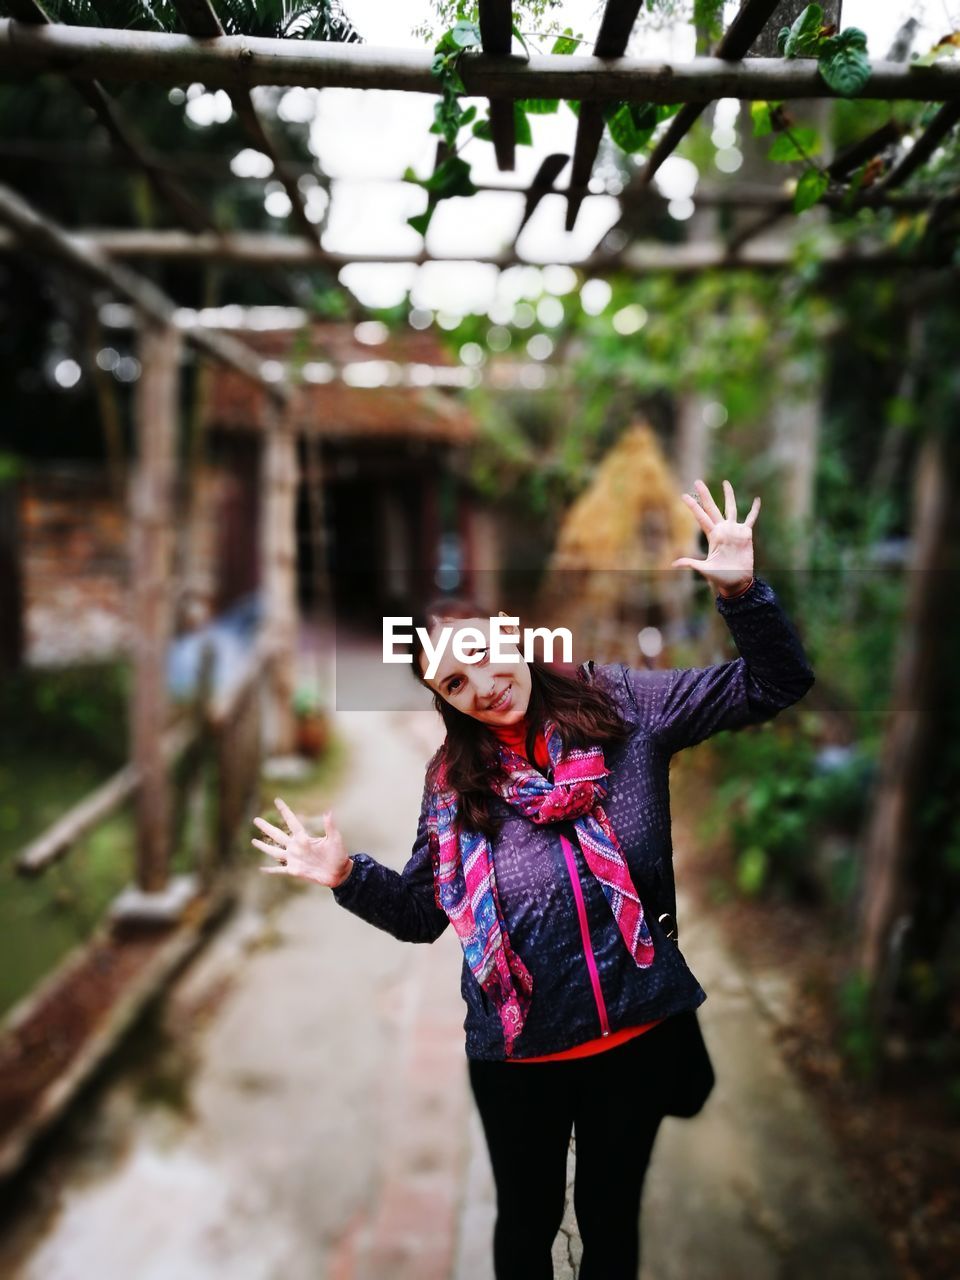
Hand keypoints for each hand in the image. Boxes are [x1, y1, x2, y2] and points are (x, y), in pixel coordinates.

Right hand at [252, 797, 351, 887]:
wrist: (339, 873)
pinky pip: (279, 870)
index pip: (292, 822)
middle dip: (266, 828)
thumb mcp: (335, 839)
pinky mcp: (294, 870)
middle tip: (255, 819)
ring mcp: (293, 859)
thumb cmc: (339, 855)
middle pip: (277, 835)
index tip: (277, 800)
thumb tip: (329, 811)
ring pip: (274, 851)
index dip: (284, 811)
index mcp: (304, 838)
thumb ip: (330, 826)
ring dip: (264, 846)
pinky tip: (261, 869)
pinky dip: (270, 870)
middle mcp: (296, 847)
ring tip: (253, 841)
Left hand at [671, 479, 758, 596]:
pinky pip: (751, 519)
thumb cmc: (720, 577)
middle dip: (705, 495)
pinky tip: (758, 500)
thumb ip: (691, 563)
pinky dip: (754, 510)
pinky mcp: (746, 534)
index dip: (693, 506)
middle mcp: (722, 530)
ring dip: (728, 496)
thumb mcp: (705, 569)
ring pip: (731, 508)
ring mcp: (734, 531)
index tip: (683, 495)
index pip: (701, 517)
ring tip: (725, 483)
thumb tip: (673, 564)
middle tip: (697, 481)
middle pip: (712, 508)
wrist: (737, 581)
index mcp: (712, 535)